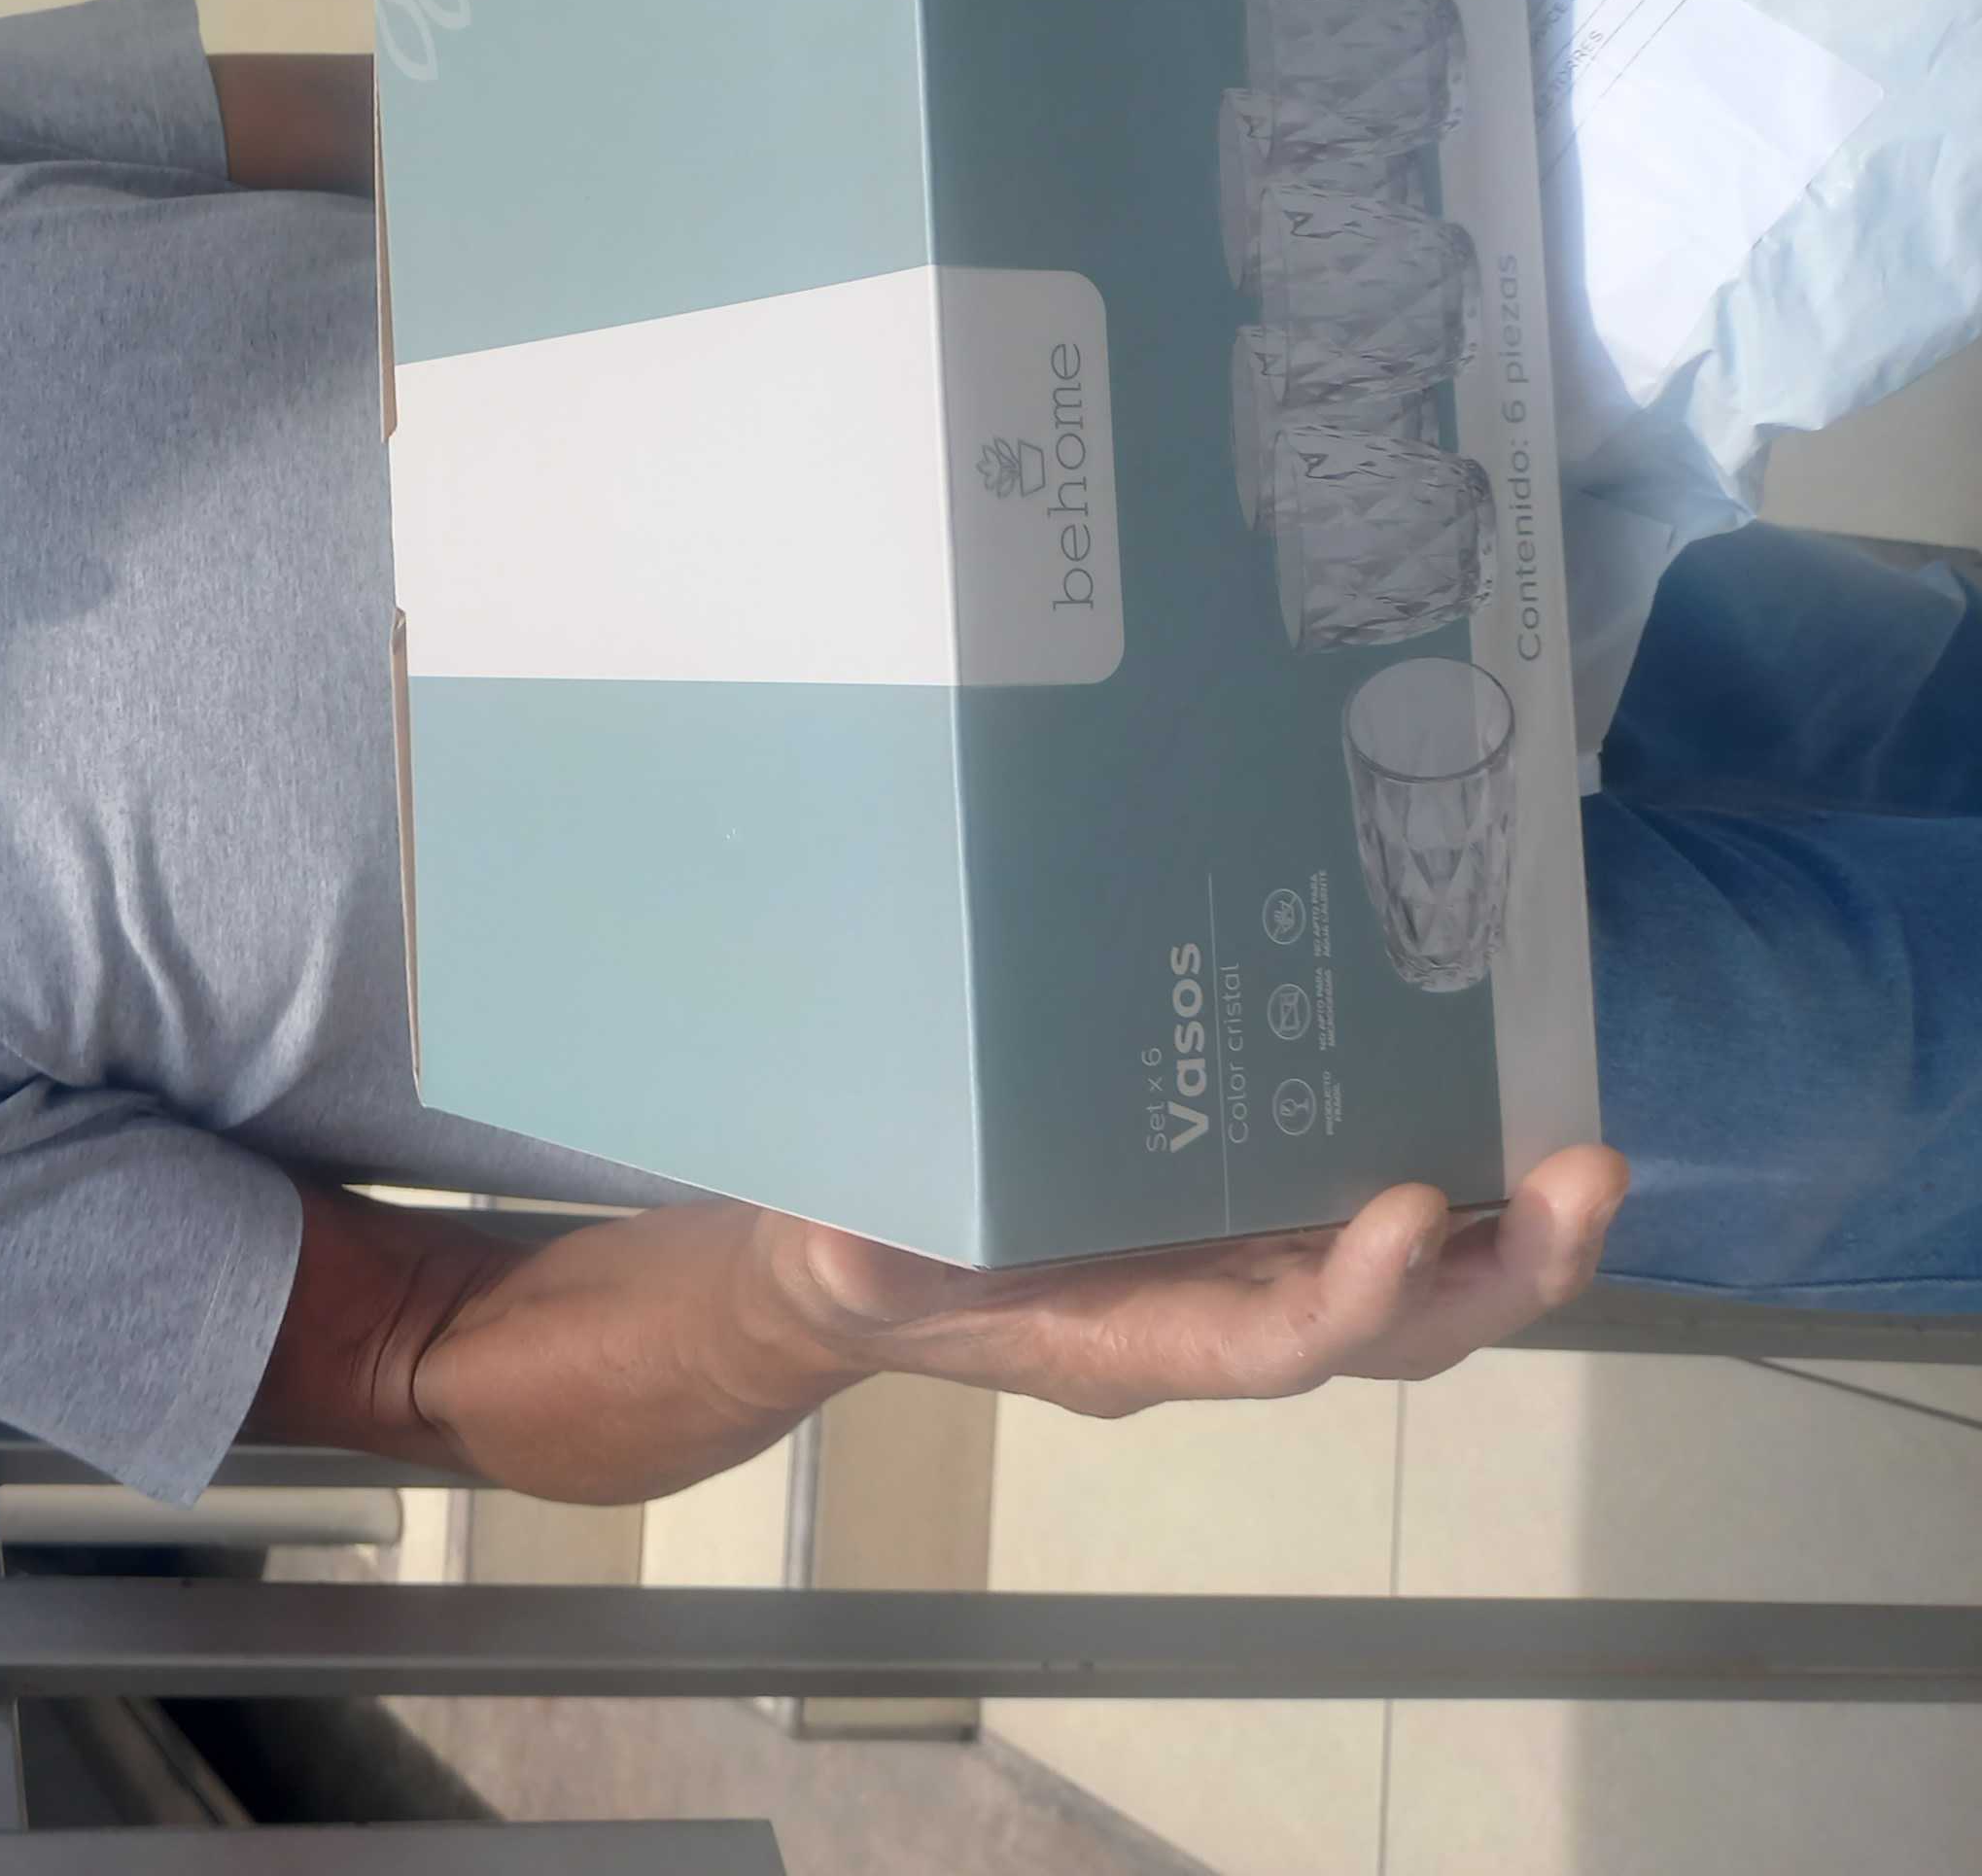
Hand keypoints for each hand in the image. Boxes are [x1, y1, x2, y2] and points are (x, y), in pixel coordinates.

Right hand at [757, 1144, 1629, 1414]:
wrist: (878, 1275)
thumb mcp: (847, 1264)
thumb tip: (851, 1238)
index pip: (1276, 1343)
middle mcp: (1229, 1320)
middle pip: (1400, 1330)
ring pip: (1420, 1279)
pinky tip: (1510, 1093)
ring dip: (1512, 1231)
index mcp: (1143, 1342)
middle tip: (1585, 1180)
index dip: (1352, 1295)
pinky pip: (1384, 1208)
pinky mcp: (1258, 1208)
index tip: (1403, 1214)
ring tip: (1590, 1156)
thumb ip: (861, 1261)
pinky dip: (1463, 1176)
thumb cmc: (869, 1269)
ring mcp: (1256, 1268)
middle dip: (1499, 1272)